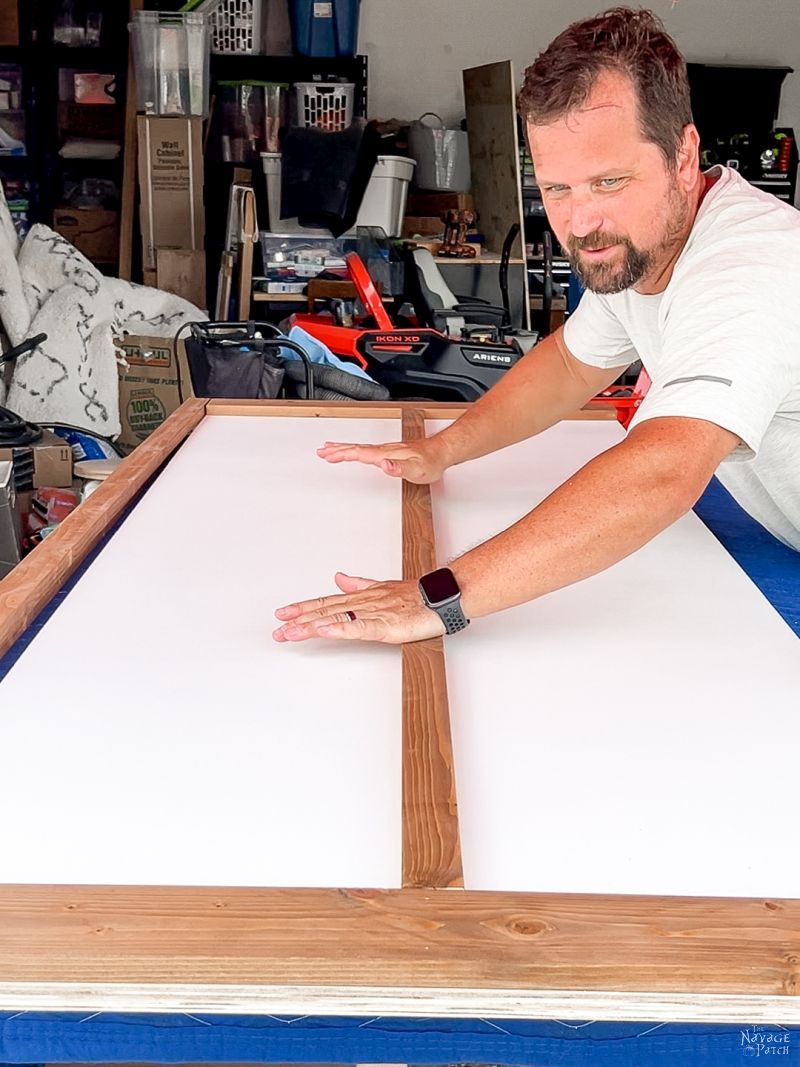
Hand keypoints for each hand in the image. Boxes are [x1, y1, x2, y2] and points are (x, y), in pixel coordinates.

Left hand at [273, 572, 444, 644]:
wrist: (442, 596)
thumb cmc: (417, 595)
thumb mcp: (382, 588)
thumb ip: (359, 584)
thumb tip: (339, 578)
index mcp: (362, 597)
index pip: (326, 602)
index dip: (303, 608)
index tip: (282, 613)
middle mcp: (363, 604)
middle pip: (325, 612)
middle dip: (299, 621)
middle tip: (277, 629)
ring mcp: (374, 614)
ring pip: (336, 619)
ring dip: (311, 626)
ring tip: (290, 631)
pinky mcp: (386, 627)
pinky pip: (359, 628)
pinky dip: (340, 629)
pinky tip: (323, 630)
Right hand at [316, 437, 446, 483]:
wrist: (441, 453)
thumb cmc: (430, 462)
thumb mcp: (416, 469)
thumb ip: (398, 467)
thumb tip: (384, 464)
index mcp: (385, 454)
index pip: (359, 453)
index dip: (342, 454)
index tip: (328, 455)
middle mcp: (384, 450)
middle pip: (355, 448)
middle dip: (337, 450)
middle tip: (321, 451)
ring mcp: (386, 450)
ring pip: (359, 448)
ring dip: (343, 448)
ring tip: (330, 449)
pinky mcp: (390, 452)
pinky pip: (367, 449)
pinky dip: (356, 450)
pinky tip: (355, 452)